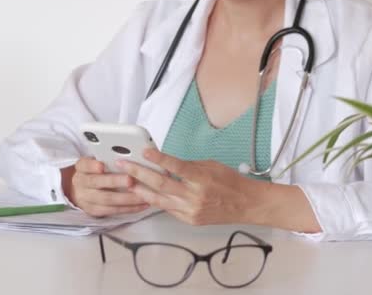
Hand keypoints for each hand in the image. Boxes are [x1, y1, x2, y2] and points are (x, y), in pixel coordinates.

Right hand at [62, 158, 148, 216]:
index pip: (84, 165)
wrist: (80, 190)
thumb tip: (126, 154)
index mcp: (81, 168)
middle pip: (96, 183)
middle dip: (114, 181)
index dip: (92, 166)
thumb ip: (106, 158)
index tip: (101, 165)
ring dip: (126, 198)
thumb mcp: (94, 161)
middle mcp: (81, 183)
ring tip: (142, 195)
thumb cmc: (94, 172)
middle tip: (129, 180)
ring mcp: (87, 199)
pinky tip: (141, 204)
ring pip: (106, 199)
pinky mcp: (95, 211)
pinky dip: (129, 208)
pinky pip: (113, 210)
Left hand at [117, 149, 321, 232]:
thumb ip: (187, 166)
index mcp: (201, 178)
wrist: (247, 205)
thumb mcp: (210, 165)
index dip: (158, 158)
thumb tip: (165, 163)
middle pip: (161, 184)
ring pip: (159, 199)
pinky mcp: (189, 220)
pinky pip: (168, 209)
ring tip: (126, 181)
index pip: (175, 166)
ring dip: (140, 189)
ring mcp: (191, 210)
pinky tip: (143, 194)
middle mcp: (194, 196)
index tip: (144, 151)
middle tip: (124, 165)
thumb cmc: (230, 182)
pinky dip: (155, 200)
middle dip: (139, 173)